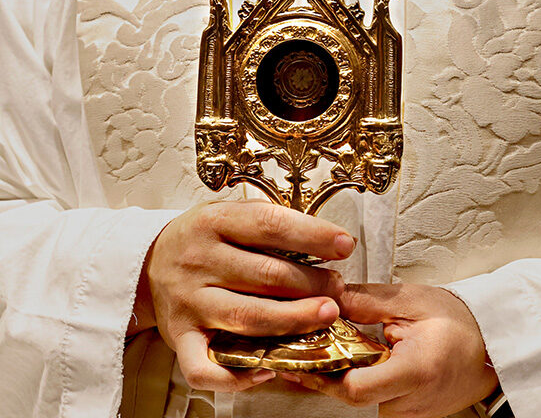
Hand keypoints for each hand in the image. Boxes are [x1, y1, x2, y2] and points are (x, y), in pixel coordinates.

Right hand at [130, 200, 354, 392]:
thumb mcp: (226, 212)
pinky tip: (268, 370)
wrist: (147, 261)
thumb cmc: (200, 237)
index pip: (269, 224)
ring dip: (293, 319)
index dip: (312, 235)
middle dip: (312, 283)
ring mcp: (190, 302)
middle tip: (339, 288)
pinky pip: (203, 367)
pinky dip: (236, 376)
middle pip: (265, 274)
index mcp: (214, 222)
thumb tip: (320, 236)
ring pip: (248, 317)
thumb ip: (264, 220)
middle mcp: (200, 261)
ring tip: (327, 315)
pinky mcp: (179, 337)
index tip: (345, 244)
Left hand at [282, 283, 497, 417]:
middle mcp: (412, 402)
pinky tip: (348, 356)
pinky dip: (357, 377)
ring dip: (339, 373)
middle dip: (324, 369)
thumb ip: (366, 300)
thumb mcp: (410, 300)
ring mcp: (410, 413)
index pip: (355, 388)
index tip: (301, 354)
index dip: (323, 373)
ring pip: (360, 399)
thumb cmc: (458, 321)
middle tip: (301, 342)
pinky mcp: (408, 413)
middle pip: (351, 395)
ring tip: (322, 344)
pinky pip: (373, 398)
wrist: (491, 346)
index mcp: (415, 371)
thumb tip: (328, 297)